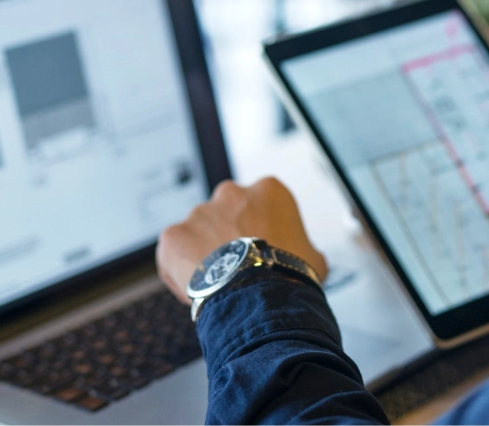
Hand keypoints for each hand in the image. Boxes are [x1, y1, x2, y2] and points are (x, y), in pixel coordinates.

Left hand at [157, 177, 327, 303]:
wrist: (260, 298)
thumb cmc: (289, 276)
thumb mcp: (314, 258)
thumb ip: (304, 248)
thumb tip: (308, 258)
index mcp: (268, 191)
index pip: (262, 206)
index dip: (262, 233)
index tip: (263, 252)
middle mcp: (231, 193)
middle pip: (227, 214)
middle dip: (229, 237)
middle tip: (239, 267)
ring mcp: (199, 213)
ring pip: (199, 234)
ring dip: (206, 253)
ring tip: (219, 283)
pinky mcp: (174, 236)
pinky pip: (174, 253)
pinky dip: (181, 270)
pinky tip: (199, 289)